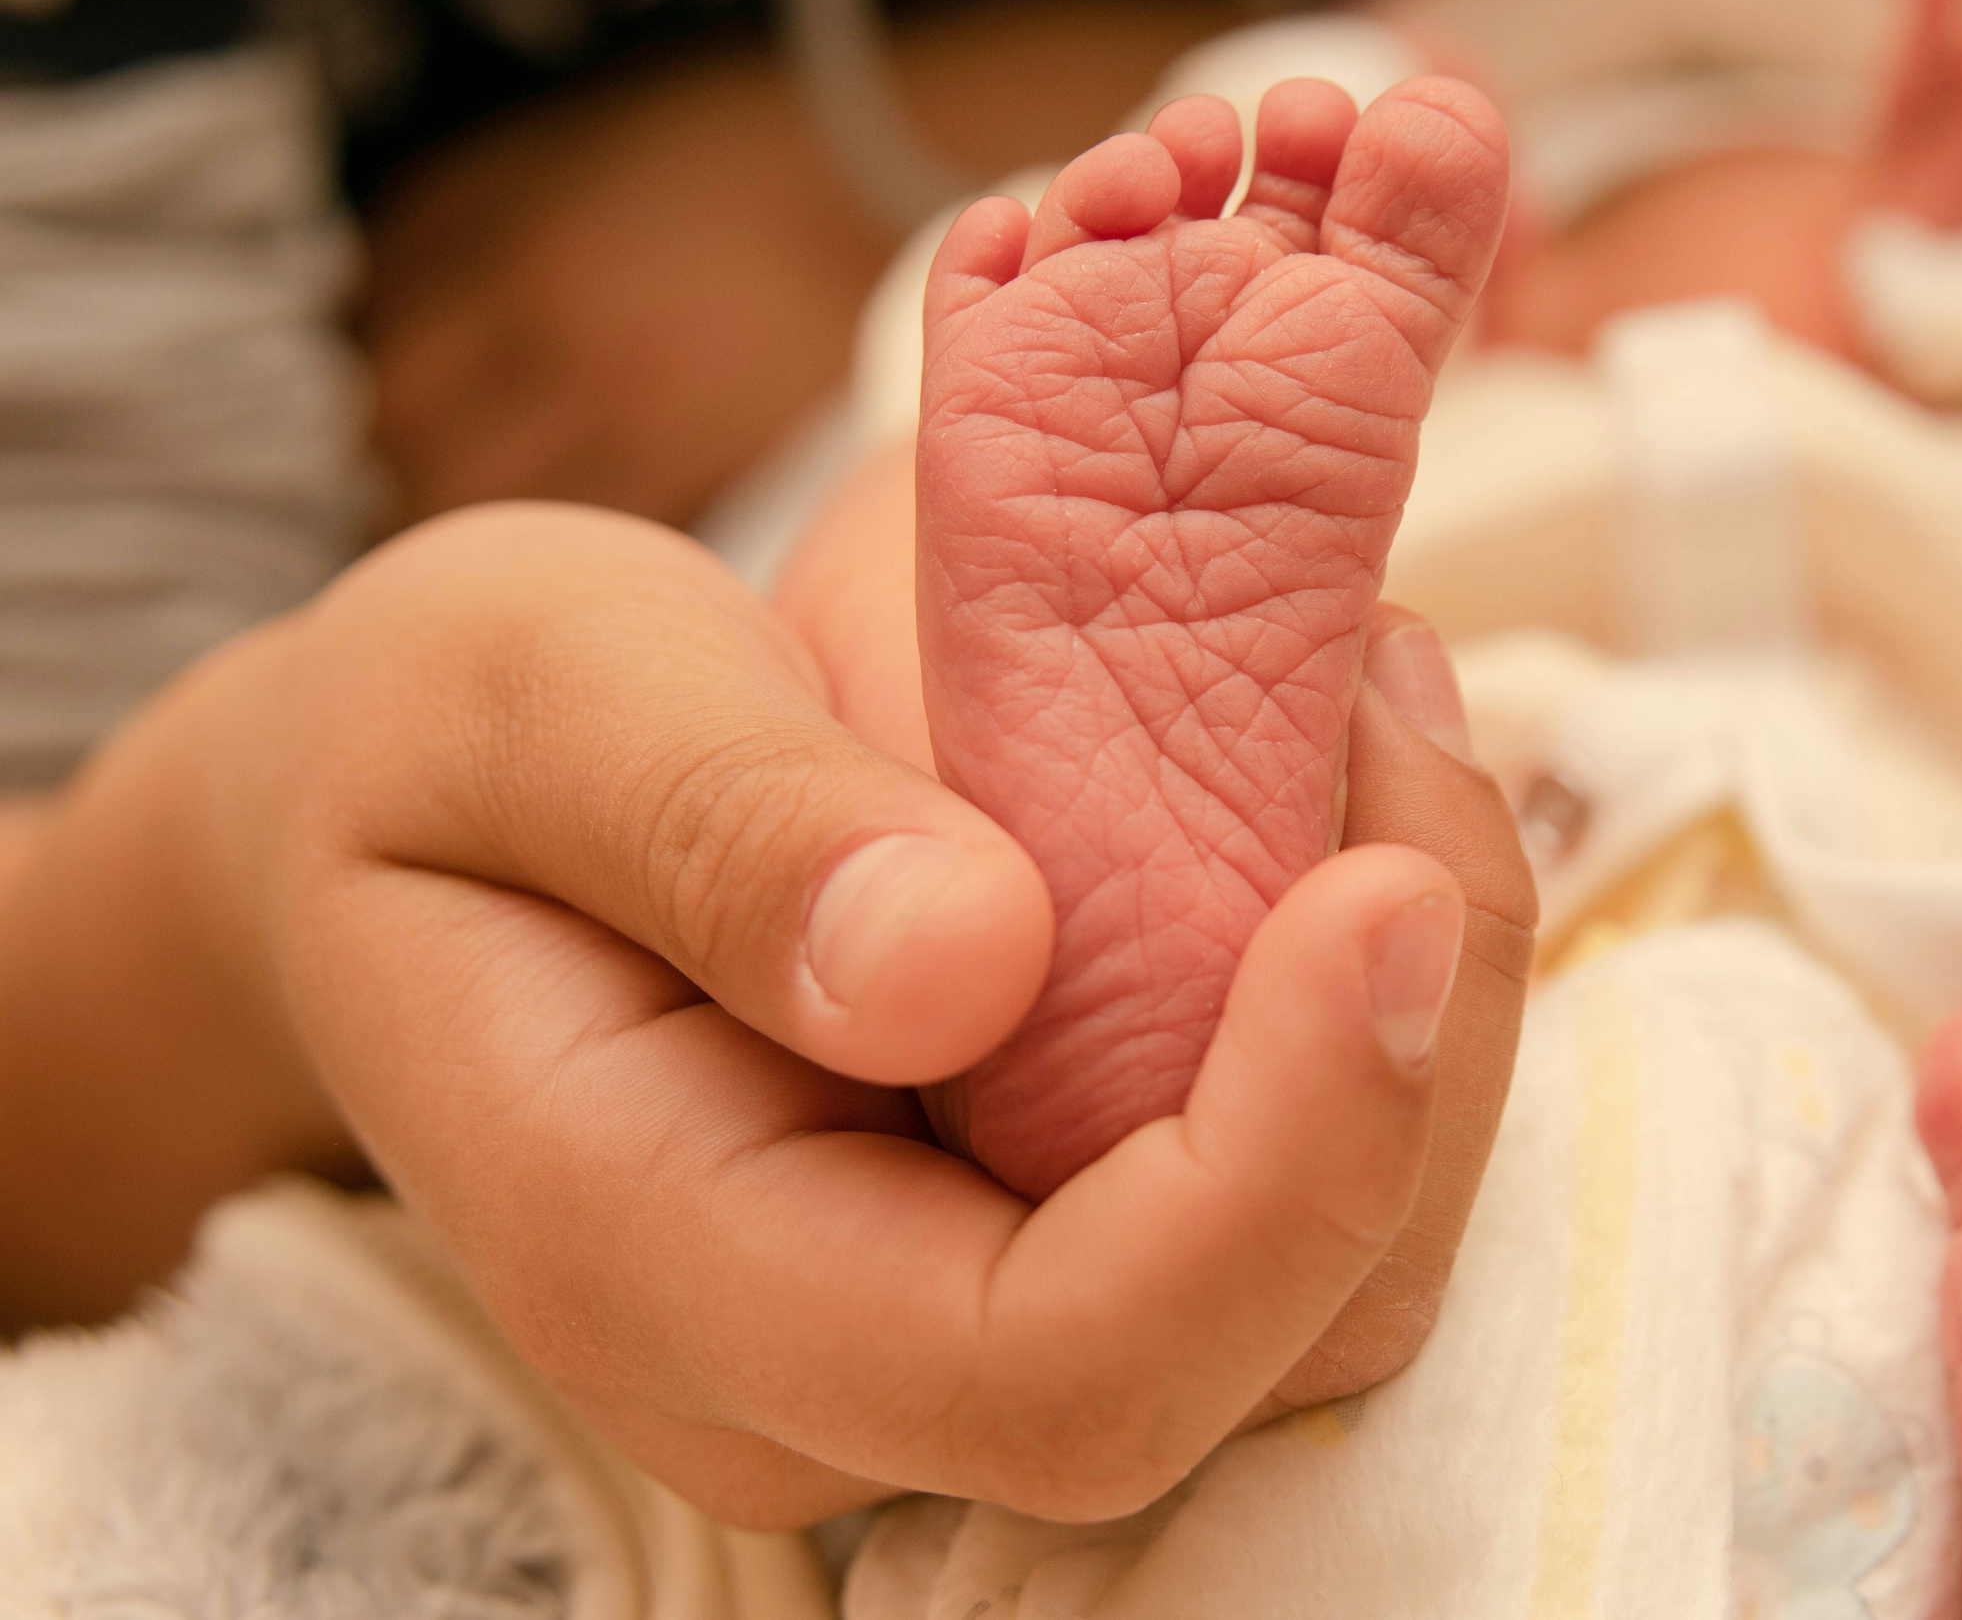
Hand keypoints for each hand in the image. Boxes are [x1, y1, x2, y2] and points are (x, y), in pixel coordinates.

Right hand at [169, 502, 1526, 1523]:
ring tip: (1374, 696)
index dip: (1273, 1174)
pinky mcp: (1058, 1228)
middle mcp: (845, 1370)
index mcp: (662, 1266)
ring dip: (1423, 1006)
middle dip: (1408, 1056)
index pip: (1056, 1366)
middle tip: (1392, 701)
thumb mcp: (525, 697)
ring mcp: (969, 1317)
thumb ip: (712, 825)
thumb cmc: (447, 754)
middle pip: (1261, 1349)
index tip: (1379, 891)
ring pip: (1330, 1278)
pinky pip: (1296, 1180)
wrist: (432, 832)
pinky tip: (1345, 773)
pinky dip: (1371, 991)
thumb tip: (966, 963)